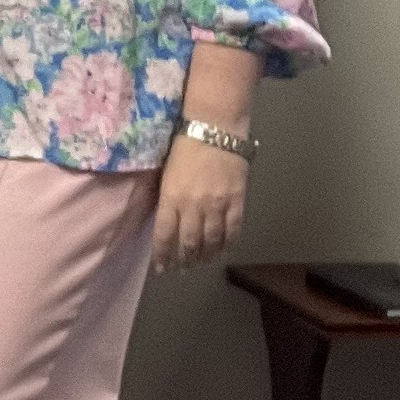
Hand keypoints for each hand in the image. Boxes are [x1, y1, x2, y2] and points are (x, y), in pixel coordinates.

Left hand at [153, 134, 246, 270]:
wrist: (216, 129)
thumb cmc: (184, 146)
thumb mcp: (165, 174)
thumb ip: (166, 200)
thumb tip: (165, 223)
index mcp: (171, 197)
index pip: (165, 235)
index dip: (163, 255)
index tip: (161, 268)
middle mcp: (194, 205)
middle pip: (189, 242)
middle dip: (183, 260)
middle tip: (180, 270)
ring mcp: (218, 204)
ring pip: (211, 241)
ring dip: (204, 256)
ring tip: (199, 263)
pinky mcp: (237, 200)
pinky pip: (233, 230)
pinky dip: (227, 244)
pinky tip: (222, 251)